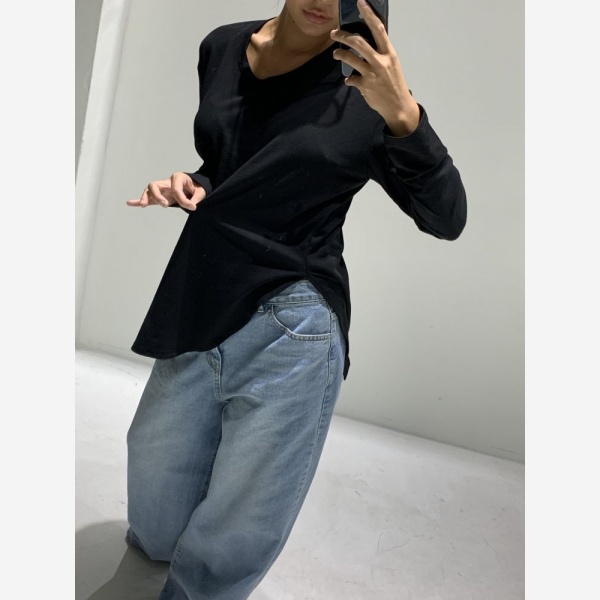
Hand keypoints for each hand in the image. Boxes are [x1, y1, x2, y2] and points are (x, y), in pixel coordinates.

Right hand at [126, 172, 205, 210]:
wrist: (195, 186)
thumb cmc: (197, 187)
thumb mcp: (201, 191)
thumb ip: (196, 198)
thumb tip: (191, 206)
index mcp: (177, 178)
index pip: (176, 189)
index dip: (183, 200)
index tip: (192, 207)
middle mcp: (166, 182)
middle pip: (154, 185)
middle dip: (157, 195)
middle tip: (165, 205)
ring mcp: (161, 189)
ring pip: (148, 191)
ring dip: (145, 198)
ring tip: (143, 205)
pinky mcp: (159, 196)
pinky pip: (147, 198)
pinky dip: (138, 200)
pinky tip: (129, 203)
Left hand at [330, 0, 419, 135]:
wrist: (398, 106)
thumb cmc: (395, 83)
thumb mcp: (392, 64)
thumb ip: (380, 53)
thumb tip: (365, 44)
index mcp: (389, 53)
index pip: (378, 28)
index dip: (368, 14)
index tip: (360, 3)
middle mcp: (380, 61)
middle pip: (358, 42)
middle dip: (343, 36)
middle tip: (334, 33)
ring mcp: (372, 74)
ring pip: (350, 58)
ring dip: (340, 54)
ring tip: (336, 53)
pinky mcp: (365, 86)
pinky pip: (351, 79)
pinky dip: (349, 79)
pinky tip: (349, 80)